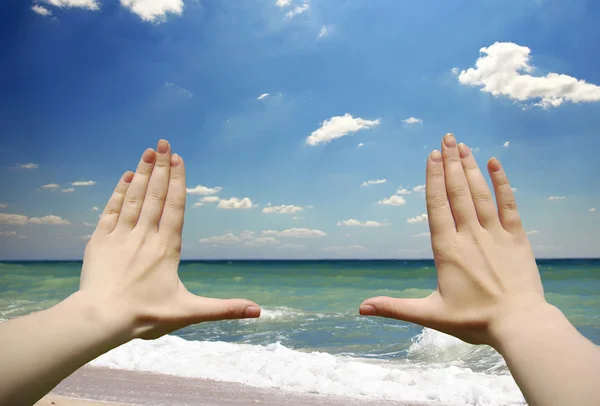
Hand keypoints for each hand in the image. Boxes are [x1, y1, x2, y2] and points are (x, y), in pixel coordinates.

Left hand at [79, 140, 260, 339]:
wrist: (101, 319)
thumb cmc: (146, 316)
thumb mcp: (189, 312)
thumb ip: (224, 308)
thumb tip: (259, 311)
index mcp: (166, 247)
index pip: (174, 207)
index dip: (177, 181)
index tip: (178, 158)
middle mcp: (144, 236)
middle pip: (154, 195)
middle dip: (161, 167)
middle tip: (164, 143)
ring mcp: (120, 236)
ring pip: (134, 198)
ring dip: (141, 173)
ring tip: (148, 152)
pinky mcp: (100, 242)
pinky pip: (111, 210)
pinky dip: (119, 193)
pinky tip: (125, 178)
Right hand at [360, 133, 546, 345]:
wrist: (519, 325)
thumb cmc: (474, 321)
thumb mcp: (429, 315)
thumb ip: (394, 308)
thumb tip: (360, 308)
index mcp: (447, 249)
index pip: (437, 206)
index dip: (433, 179)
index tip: (432, 155)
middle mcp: (470, 235)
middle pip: (458, 192)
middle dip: (451, 163)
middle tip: (446, 138)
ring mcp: (495, 234)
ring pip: (480, 194)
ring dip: (470, 168)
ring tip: (462, 146)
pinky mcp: (517, 238)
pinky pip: (508, 204)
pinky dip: (501, 183)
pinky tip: (495, 164)